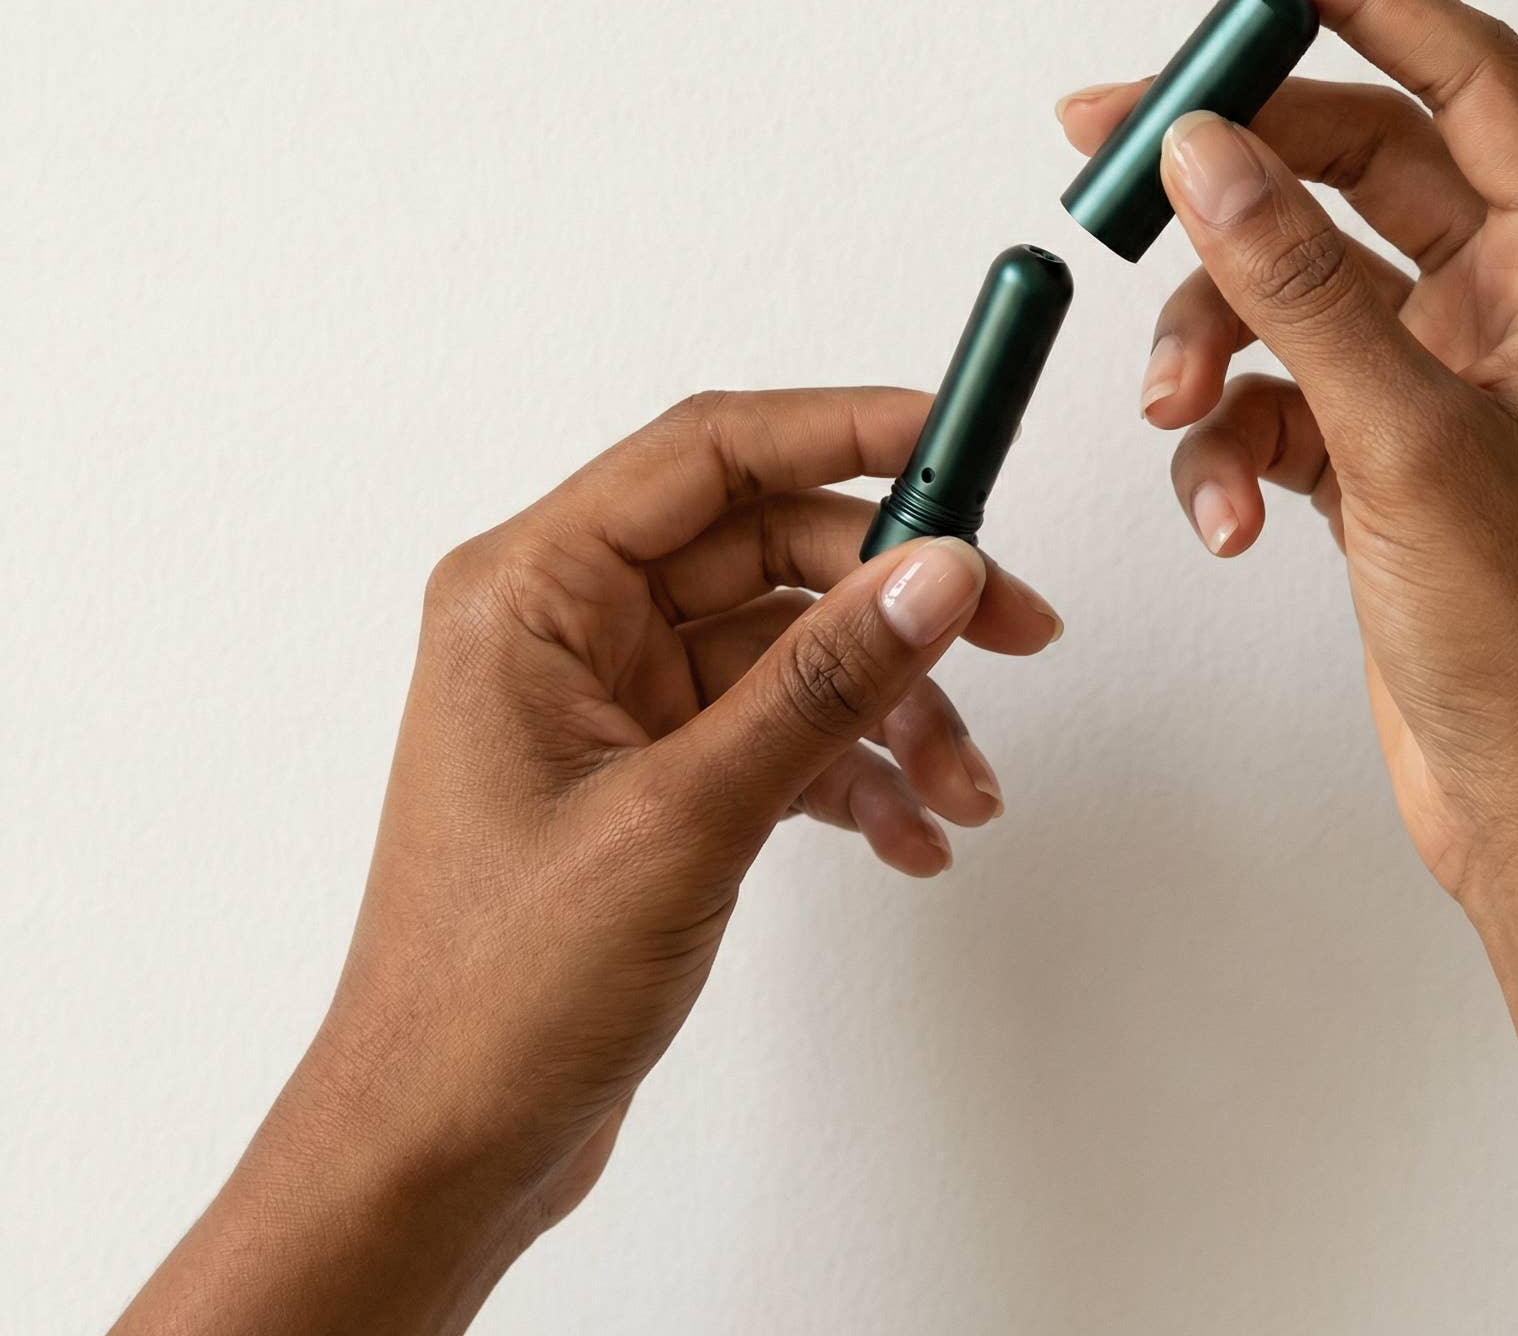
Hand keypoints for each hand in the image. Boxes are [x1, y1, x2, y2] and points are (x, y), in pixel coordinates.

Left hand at [117, 387, 1058, 1332]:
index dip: (842, 430)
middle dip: (897, 598)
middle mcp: (569, 626)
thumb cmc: (494, 994)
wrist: (437, 1155)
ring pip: (791, 646)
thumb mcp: (684, 817)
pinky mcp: (654, 770)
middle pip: (771, 547)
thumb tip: (937, 572)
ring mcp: (614, 700)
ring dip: (891, 706)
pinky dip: (854, 770)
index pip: (709, 455)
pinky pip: (781, 726)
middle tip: (1013, 631)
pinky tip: (910, 834)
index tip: (954, 438)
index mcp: (530, 593)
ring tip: (964, 788)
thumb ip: (821, 682)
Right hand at [1059, 0, 1517, 901]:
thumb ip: (1295, 284)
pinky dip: (1228, 433)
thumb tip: (1202, 150)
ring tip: (1171, 416)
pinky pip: (1276, 386)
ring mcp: (1444, 375)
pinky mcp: (1384, 447)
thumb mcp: (1407, 443)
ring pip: (1290, 283)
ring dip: (1209, 336)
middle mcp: (1516, 302)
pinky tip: (1225, 511)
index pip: (1462, 71)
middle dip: (1226, 168)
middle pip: (1348, 166)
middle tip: (1104, 153)